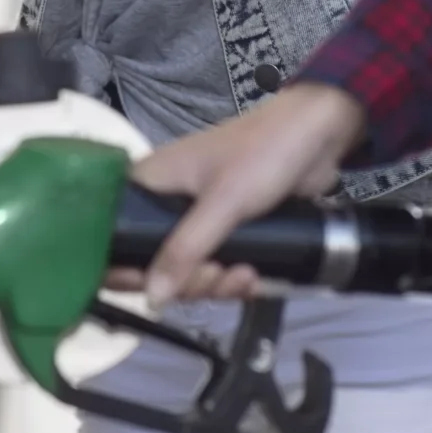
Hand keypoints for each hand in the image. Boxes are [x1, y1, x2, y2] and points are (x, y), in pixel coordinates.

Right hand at [125, 84, 367, 306]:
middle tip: (215, 277)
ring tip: (243, 276)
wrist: (317, 133)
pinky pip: (215, 264)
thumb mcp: (222, 204)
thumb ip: (184, 250)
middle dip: (187, 281)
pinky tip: (252, 276)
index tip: (155, 292)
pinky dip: (231, 277)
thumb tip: (151, 299)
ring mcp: (197, 216)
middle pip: (154, 262)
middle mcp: (166, 200)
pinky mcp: (226, 228)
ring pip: (188, 269)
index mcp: (150, 182)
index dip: (127, 270)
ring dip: (215, 283)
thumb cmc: (262, 154)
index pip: (114, 234)